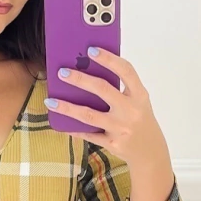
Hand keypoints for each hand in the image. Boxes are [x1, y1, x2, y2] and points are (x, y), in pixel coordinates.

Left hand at [45, 46, 167, 167]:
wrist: (150, 151)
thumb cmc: (139, 119)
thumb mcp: (138, 100)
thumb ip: (121, 87)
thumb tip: (89, 69)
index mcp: (139, 95)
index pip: (125, 71)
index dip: (108, 59)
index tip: (91, 50)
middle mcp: (130, 111)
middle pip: (102, 90)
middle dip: (80, 79)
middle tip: (62, 72)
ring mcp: (121, 128)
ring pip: (89, 115)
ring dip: (67, 107)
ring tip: (50, 101)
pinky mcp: (112, 144)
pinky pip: (88, 135)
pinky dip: (73, 129)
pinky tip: (60, 124)